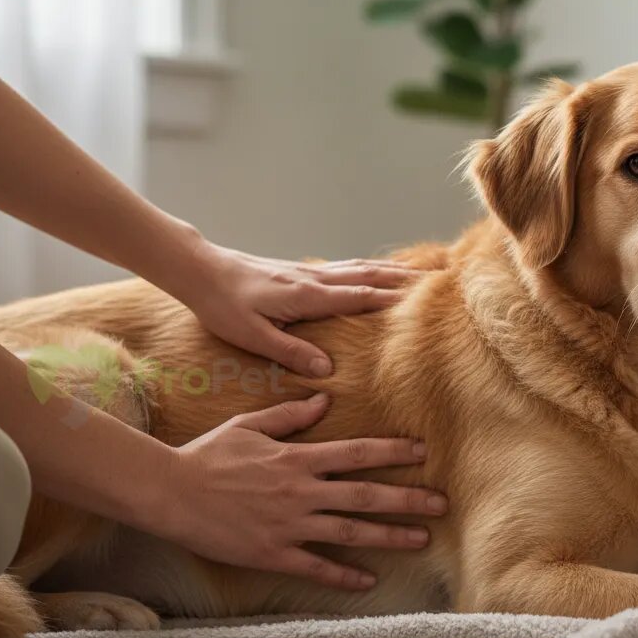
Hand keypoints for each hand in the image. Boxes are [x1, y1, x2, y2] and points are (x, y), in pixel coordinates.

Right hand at [158, 394, 446, 588]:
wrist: (170, 493)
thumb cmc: (209, 455)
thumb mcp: (250, 425)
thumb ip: (290, 415)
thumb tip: (325, 399)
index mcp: (297, 458)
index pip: (357, 453)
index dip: (393, 452)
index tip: (422, 453)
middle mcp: (301, 491)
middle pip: (366, 495)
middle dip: (408, 499)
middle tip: (442, 504)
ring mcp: (289, 525)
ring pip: (350, 532)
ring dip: (389, 536)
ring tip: (422, 540)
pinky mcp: (272, 553)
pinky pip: (316, 567)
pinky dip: (343, 576)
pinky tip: (369, 580)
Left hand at [173, 241, 419, 375]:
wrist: (199, 270)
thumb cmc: (222, 306)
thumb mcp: (253, 336)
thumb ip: (290, 352)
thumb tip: (327, 370)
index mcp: (307, 296)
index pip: (360, 296)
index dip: (393, 298)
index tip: (426, 298)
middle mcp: (313, 280)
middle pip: (368, 275)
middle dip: (404, 278)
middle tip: (438, 278)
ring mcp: (307, 272)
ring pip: (358, 268)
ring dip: (389, 269)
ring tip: (417, 272)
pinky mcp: (298, 271)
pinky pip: (342, 268)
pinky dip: (365, 268)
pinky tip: (371, 272)